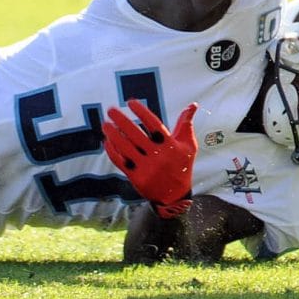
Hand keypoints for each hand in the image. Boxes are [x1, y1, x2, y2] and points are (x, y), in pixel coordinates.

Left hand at [103, 99, 197, 218]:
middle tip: (111, 110)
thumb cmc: (182, 165)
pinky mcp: (137, 178)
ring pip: (126, 148)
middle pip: (136, 135)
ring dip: (114, 135)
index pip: (153, 124)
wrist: (175, 195)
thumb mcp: (189, 145)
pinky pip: (121, 162)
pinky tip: (107, 142)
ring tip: (106, 124)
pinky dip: (113, 152)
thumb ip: (186, 124)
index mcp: (170, 145)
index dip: (141, 112)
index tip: (130, 102)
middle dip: (122, 121)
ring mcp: (146, 168)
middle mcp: (157, 156)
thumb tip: (193, 105)